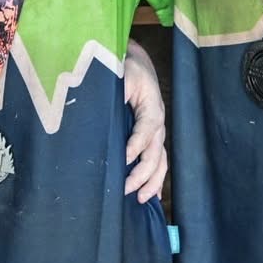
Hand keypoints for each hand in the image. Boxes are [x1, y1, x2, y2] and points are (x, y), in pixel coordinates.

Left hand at [122, 41, 167, 203]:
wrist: (137, 63)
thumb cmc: (126, 68)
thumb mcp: (120, 73)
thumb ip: (114, 91)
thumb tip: (101, 112)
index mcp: (151, 106)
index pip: (146, 130)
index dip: (135, 146)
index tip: (122, 160)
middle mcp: (158, 122)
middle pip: (155, 152)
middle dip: (142, 173)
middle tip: (125, 189)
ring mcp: (157, 132)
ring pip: (161, 161)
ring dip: (152, 182)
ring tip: (141, 200)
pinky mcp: (152, 138)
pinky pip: (159, 161)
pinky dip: (156, 180)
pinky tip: (151, 197)